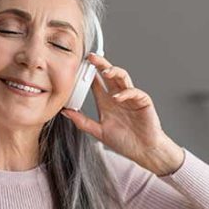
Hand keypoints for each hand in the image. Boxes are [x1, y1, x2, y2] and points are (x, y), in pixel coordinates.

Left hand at [60, 53, 184, 175]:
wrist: (143, 151)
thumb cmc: (124, 141)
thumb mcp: (98, 132)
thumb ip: (82, 121)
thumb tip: (65, 111)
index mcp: (106, 102)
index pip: (96, 83)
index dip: (88, 73)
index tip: (78, 65)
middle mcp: (118, 96)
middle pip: (109, 74)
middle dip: (100, 64)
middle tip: (91, 58)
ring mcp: (131, 98)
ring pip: (123, 77)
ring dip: (114, 72)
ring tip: (104, 73)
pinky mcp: (143, 102)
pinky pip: (135, 92)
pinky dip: (126, 93)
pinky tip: (117, 97)